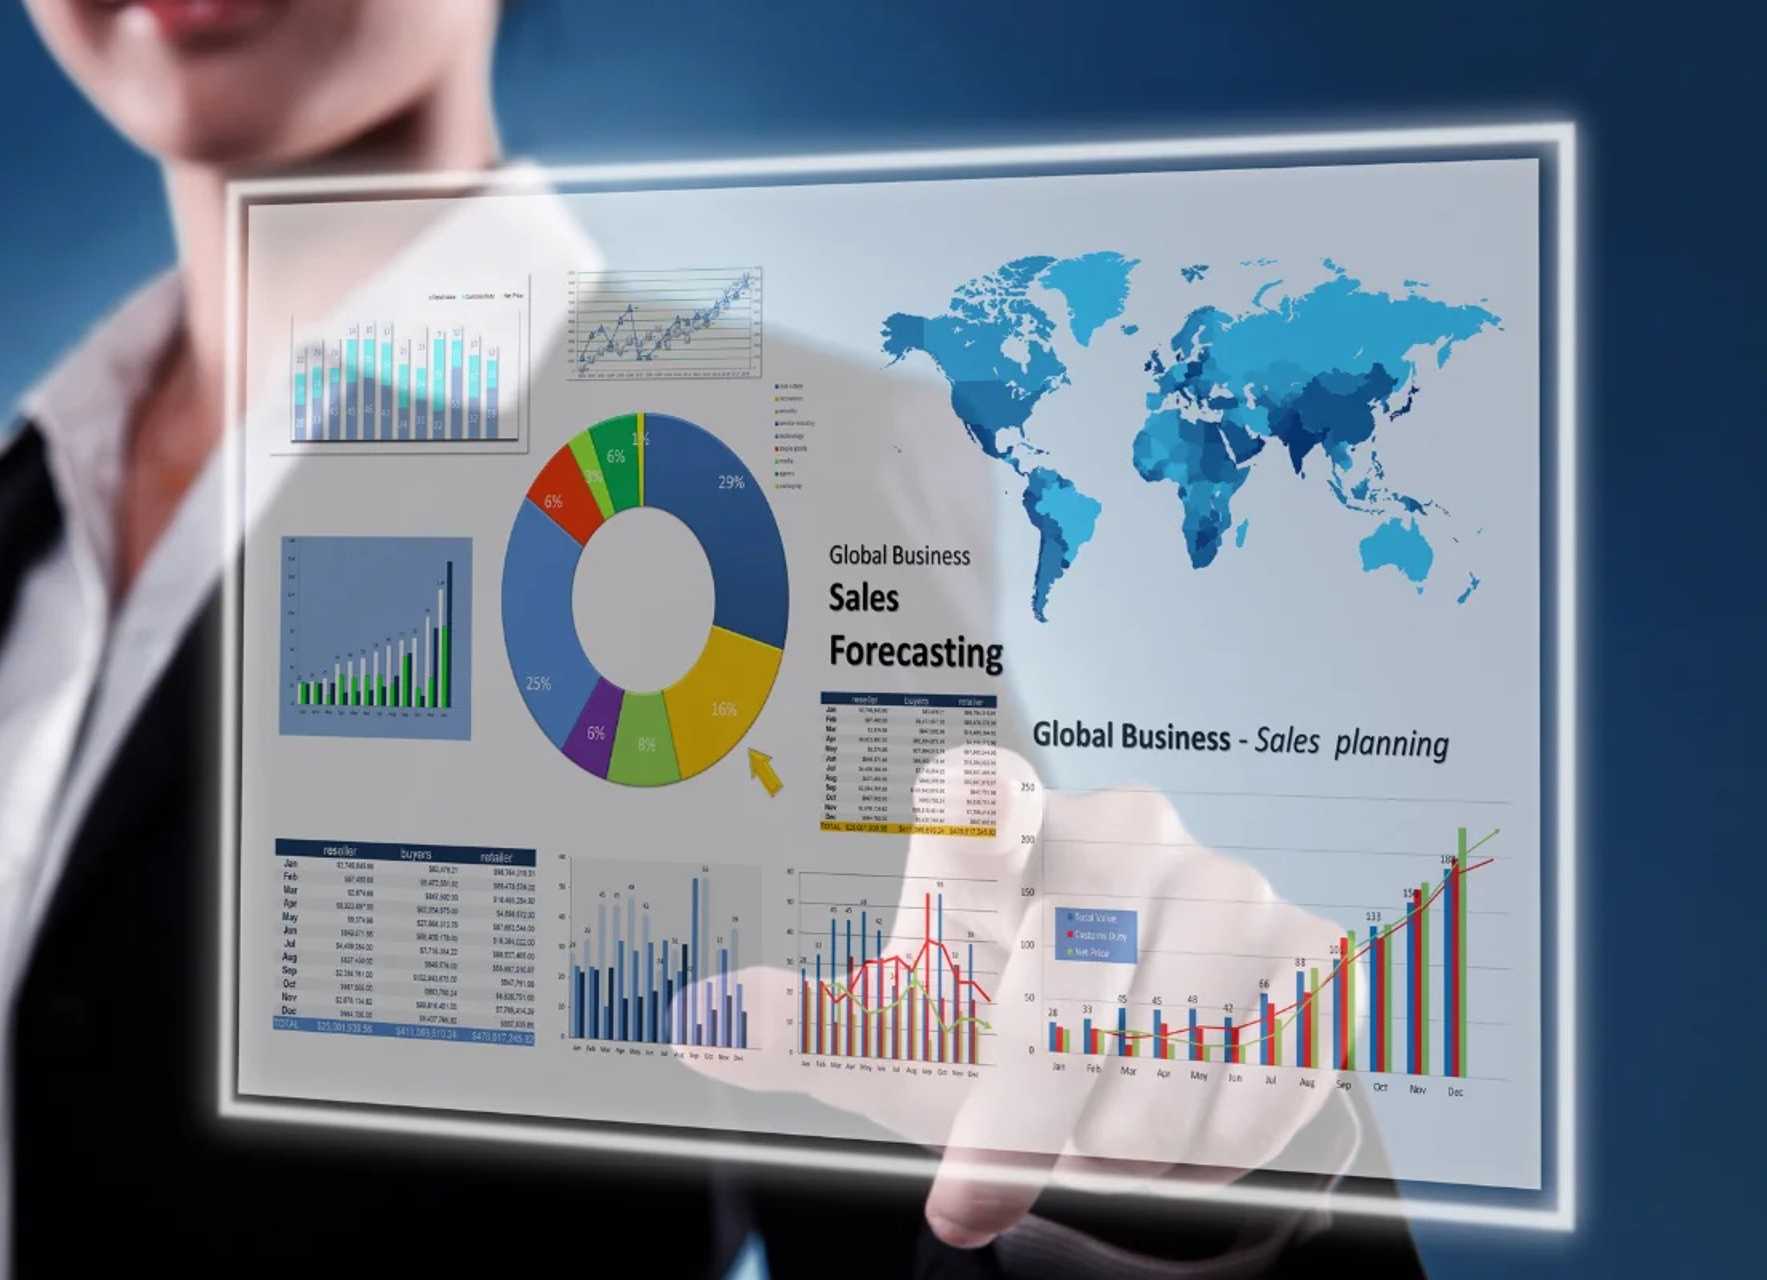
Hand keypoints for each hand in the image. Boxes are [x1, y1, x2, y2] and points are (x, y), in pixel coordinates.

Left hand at [686, 746, 1360, 1247]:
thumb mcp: (896, 1045)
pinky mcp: (1311, 950)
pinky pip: (1266, 1072)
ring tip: (1095, 1142)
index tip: (970, 870)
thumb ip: (803, 1030)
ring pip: (1170, 1044)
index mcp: (1006, 827)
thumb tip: (697, 1019)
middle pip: (1067, 973)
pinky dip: (1213, 1144)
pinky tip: (1178, 1133)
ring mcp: (1227, 883)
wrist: (1119, 1082)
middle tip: (983, 1189)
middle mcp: (1121, 828)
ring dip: (1120, 1141)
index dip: (978, 839)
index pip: (982, 800)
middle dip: (1026, 1113)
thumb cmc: (986, 1044)